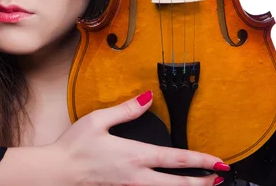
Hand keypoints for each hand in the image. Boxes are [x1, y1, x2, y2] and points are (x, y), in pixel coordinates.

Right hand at [49, 91, 227, 185]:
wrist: (57, 172)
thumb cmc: (75, 146)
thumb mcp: (99, 120)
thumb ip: (127, 110)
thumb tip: (148, 98)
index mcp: (135, 155)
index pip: (176, 159)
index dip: (201, 161)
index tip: (218, 162)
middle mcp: (137, 176)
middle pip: (178, 184)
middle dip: (202, 182)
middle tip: (219, 178)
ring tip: (203, 184)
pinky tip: (170, 184)